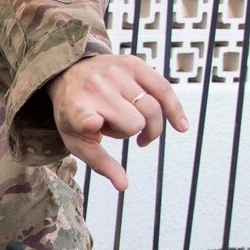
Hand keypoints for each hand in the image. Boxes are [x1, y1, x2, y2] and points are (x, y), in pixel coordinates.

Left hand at [48, 55, 188, 190]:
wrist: (69, 74)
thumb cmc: (75, 113)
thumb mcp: (78, 141)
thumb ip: (100, 163)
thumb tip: (124, 186)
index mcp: (76, 109)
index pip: (84, 115)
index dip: (89, 120)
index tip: (92, 123)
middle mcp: (95, 89)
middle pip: (135, 123)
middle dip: (131, 131)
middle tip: (115, 127)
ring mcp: (114, 73)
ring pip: (151, 108)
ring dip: (145, 120)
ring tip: (129, 119)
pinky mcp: (132, 63)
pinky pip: (164, 88)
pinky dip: (174, 108)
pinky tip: (181, 125)